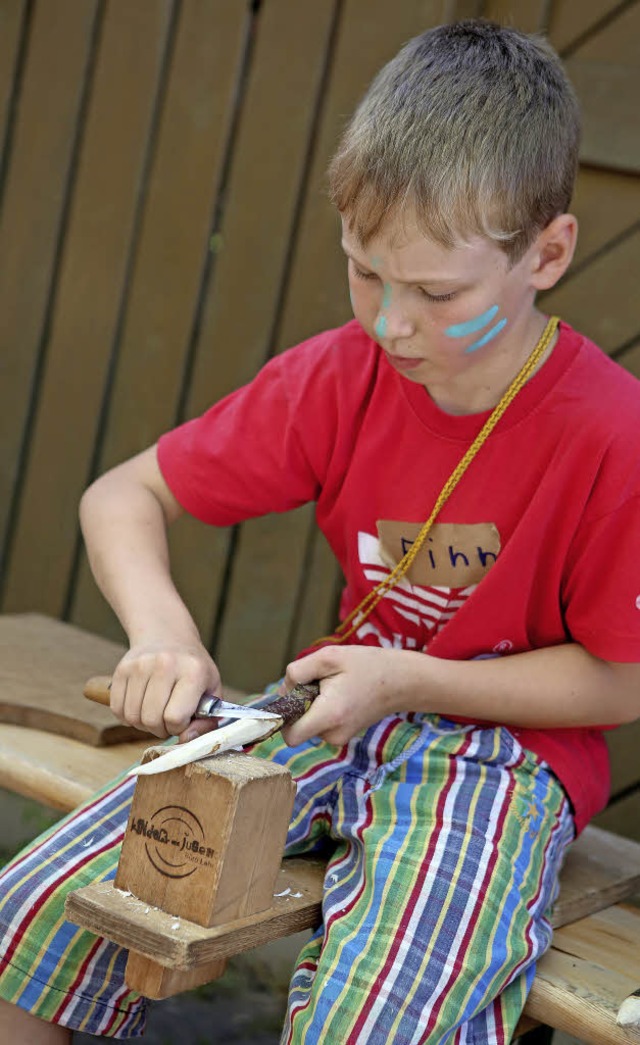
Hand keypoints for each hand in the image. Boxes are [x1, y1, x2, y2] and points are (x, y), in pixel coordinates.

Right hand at [109, 641, 220, 741]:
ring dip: (144, 725)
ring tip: (156, 712)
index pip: (176, 717)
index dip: (179, 727)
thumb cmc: (192, 669)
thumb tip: (186, 740)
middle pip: (151, 720)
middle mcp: (165, 664)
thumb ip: (206, 721)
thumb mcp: (211, 691)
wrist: (167, 637)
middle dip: (161, 729)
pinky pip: (118, 710)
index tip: (183, 719)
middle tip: (168, 719)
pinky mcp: (122, 669)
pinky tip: (141, 706)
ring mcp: (140, 665)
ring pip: (133, 718)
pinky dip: (128, 717)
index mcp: (193, 670)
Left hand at [281, 644, 408, 746]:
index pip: (290, 735)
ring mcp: (339, 738)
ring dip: (312, 705)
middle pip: (297, 726)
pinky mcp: (343, 735)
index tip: (292, 696)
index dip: (284, 717)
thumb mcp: (328, 656)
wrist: (401, 681)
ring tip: (335, 686)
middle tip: (320, 682)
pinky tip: (340, 694)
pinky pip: (320, 724)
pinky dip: (322, 709)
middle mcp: (333, 734)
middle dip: (300, 704)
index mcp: (329, 716)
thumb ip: (297, 672)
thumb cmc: (366, 665)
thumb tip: (283, 691)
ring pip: (308, 724)